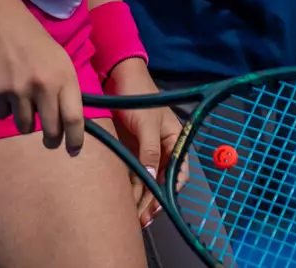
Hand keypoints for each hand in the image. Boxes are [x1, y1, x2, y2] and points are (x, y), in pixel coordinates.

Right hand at [0, 0, 86, 152]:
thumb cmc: (34, 42)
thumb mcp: (60, 60)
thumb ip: (66, 88)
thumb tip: (71, 121)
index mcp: (64, 77)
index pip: (74, 118)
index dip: (75, 139)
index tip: (74, 150)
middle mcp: (44, 86)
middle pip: (51, 130)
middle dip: (51, 139)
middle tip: (49, 139)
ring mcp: (19, 90)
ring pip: (25, 126)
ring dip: (25, 120)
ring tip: (22, 101)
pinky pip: (2, 115)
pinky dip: (3, 108)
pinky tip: (4, 89)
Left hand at [102, 58, 184, 226]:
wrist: (117, 77)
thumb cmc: (139, 97)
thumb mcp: (146, 123)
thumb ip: (150, 150)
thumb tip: (152, 177)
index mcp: (174, 141)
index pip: (178, 172)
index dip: (170, 190)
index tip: (159, 205)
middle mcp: (162, 148)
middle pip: (160, 180)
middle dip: (152, 200)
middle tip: (142, 218)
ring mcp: (144, 149)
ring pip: (145, 179)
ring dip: (140, 197)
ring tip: (133, 217)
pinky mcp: (128, 148)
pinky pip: (131, 171)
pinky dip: (129, 186)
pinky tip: (124, 201)